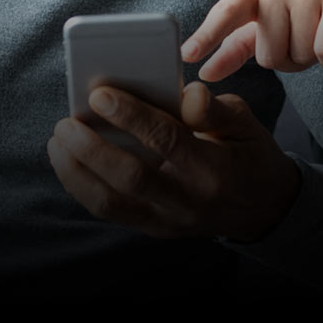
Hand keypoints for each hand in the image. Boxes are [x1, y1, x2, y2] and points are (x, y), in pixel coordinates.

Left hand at [47, 81, 299, 242]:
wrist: (264, 208)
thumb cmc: (248, 154)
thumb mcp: (246, 123)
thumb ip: (215, 108)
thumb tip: (185, 93)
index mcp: (215, 168)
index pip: (168, 141)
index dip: (132, 116)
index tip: (100, 94)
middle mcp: (190, 200)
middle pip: (131, 178)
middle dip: (91, 149)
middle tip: (66, 123)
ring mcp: (170, 220)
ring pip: (112, 203)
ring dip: (76, 172)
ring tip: (58, 142)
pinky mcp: (155, 229)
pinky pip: (111, 212)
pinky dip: (83, 187)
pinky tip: (68, 162)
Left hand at [181, 0, 322, 80]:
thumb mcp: (268, 7)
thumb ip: (236, 43)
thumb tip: (205, 72)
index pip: (226, 13)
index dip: (207, 36)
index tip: (187, 55)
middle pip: (270, 56)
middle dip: (287, 61)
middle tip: (301, 39)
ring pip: (300, 56)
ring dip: (312, 59)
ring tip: (320, 34)